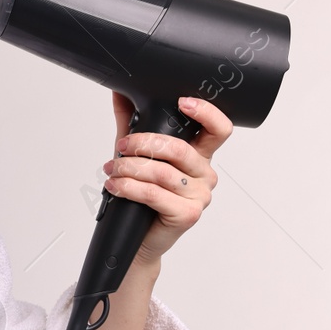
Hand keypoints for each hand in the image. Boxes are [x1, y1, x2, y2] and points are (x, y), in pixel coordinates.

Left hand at [101, 92, 232, 265]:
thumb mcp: (136, 154)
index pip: (219, 129)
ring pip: (163, 172)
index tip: (182, 102)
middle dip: (143, 144)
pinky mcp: (188, 215)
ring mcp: (199, 196)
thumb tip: (120, 90)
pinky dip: (129, 188)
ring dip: (129, 168)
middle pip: (180, 149)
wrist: (137, 239)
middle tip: (121, 147)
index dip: (206, 112)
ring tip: (111, 170)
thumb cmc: (140, 196)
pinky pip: (155, 195)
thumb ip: (131, 122)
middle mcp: (204, 175)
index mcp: (199, 156)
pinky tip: (115, 186)